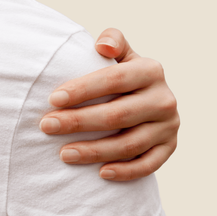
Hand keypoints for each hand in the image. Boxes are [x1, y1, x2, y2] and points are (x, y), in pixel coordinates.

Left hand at [39, 28, 179, 180]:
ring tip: (63, 154)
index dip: (82, 90)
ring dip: (94, 151)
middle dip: (78, 122)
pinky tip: (100, 174)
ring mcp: (168, 126)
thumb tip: (102, 46)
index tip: (52, 99)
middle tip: (47, 126)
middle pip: (118, 114)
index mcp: (151, 70)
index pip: (114, 79)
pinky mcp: (169, 148)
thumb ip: (114, 41)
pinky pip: (148, 165)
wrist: (153, 102)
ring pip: (129, 144)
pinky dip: (125, 171)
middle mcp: (164, 99)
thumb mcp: (123, 57)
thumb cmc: (125, 80)